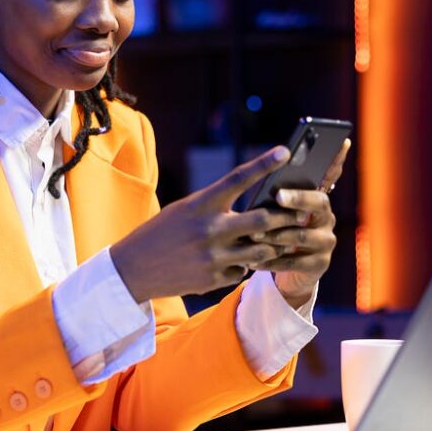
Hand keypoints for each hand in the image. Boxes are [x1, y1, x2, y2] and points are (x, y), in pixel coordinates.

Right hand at [112, 146, 303, 302]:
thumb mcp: (185, 209)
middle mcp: (209, 228)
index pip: (238, 178)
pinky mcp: (212, 278)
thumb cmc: (163, 232)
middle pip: (262, 220)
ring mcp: (212, 256)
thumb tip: (253, 205)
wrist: (133, 268)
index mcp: (201, 203)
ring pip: (260, 250)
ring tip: (274, 241)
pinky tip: (235, 262)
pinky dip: (243, 266)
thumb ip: (216, 205)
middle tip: (298, 214)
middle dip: (283, 218)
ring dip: (269, 246)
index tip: (285, 152)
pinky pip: (242, 271)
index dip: (264, 164)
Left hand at [257, 139, 350, 307]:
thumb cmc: (274, 230)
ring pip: (303, 234)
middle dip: (298, 198)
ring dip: (277, 234)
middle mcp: (327, 216)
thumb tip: (268, 174)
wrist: (282, 270)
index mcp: (316, 198)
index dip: (338, 159)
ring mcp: (326, 240)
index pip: (331, 173)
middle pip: (318, 202)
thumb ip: (277, 195)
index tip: (341, 142)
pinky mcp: (320, 264)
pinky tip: (254, 260)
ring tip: (254, 234)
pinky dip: (272, 261)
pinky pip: (295, 262)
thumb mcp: (274, 210)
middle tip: (279, 195)